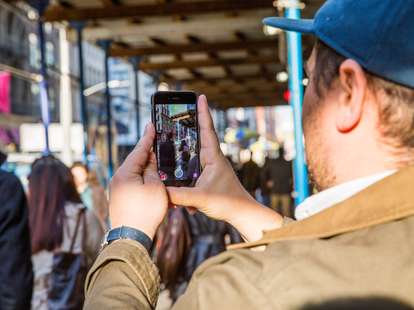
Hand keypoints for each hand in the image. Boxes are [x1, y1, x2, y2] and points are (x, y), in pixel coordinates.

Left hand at [109, 123, 167, 239]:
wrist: (130, 237)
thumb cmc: (145, 212)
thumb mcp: (155, 187)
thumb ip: (153, 170)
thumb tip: (150, 160)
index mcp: (125, 172)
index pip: (139, 150)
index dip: (147, 137)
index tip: (151, 125)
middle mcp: (118, 178)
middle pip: (136, 161)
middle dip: (149, 155)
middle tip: (157, 143)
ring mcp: (117, 189)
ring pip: (136, 173)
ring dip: (148, 171)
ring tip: (160, 167)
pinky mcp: (120, 198)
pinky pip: (134, 184)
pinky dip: (145, 182)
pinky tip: (154, 184)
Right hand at [167, 95, 282, 241]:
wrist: (242, 214)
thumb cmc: (228, 202)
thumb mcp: (200, 198)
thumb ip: (179, 196)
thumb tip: (161, 192)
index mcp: (213, 157)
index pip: (207, 130)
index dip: (203, 113)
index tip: (201, 96)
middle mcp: (213, 159)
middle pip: (199, 137)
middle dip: (190, 125)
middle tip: (179, 113)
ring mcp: (211, 168)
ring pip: (194, 154)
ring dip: (185, 149)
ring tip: (173, 141)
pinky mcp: (209, 178)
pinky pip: (193, 170)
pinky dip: (185, 174)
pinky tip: (178, 184)